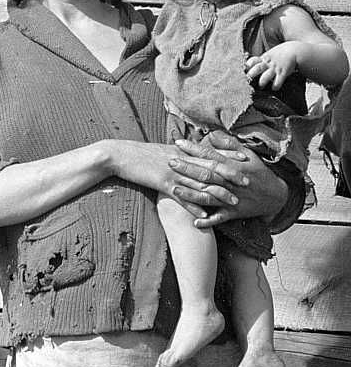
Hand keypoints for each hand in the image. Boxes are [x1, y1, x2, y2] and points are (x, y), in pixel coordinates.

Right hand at [107, 138, 248, 219]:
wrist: (119, 155)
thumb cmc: (139, 153)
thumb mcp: (161, 150)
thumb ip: (177, 153)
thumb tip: (189, 152)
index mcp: (182, 150)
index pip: (210, 151)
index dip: (228, 154)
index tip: (245, 157)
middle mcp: (181, 160)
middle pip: (211, 167)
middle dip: (231, 174)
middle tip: (248, 181)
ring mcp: (173, 172)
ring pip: (200, 183)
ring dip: (218, 193)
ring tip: (234, 201)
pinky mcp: (162, 184)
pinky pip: (182, 197)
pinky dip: (194, 206)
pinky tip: (205, 216)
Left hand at [170, 131, 287, 227]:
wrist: (276, 196)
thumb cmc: (260, 172)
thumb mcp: (249, 154)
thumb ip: (229, 144)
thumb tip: (212, 134)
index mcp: (234, 166)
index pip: (210, 156)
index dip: (194, 149)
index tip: (179, 143)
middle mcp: (231, 182)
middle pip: (206, 174)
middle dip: (187, 168)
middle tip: (169, 162)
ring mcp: (232, 199)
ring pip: (209, 196)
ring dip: (191, 194)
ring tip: (174, 189)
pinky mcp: (234, 213)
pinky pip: (219, 218)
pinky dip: (208, 220)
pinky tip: (194, 220)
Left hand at [245, 42, 298, 89]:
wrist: (294, 50)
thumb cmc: (279, 55)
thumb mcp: (268, 55)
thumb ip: (260, 61)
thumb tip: (248, 67)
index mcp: (263, 58)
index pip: (252, 61)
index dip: (247, 66)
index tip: (243, 71)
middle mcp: (268, 63)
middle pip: (257, 68)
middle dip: (251, 75)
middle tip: (248, 81)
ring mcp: (275, 68)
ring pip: (266, 76)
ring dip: (262, 82)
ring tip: (261, 86)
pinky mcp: (283, 72)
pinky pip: (278, 81)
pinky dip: (275, 86)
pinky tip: (274, 88)